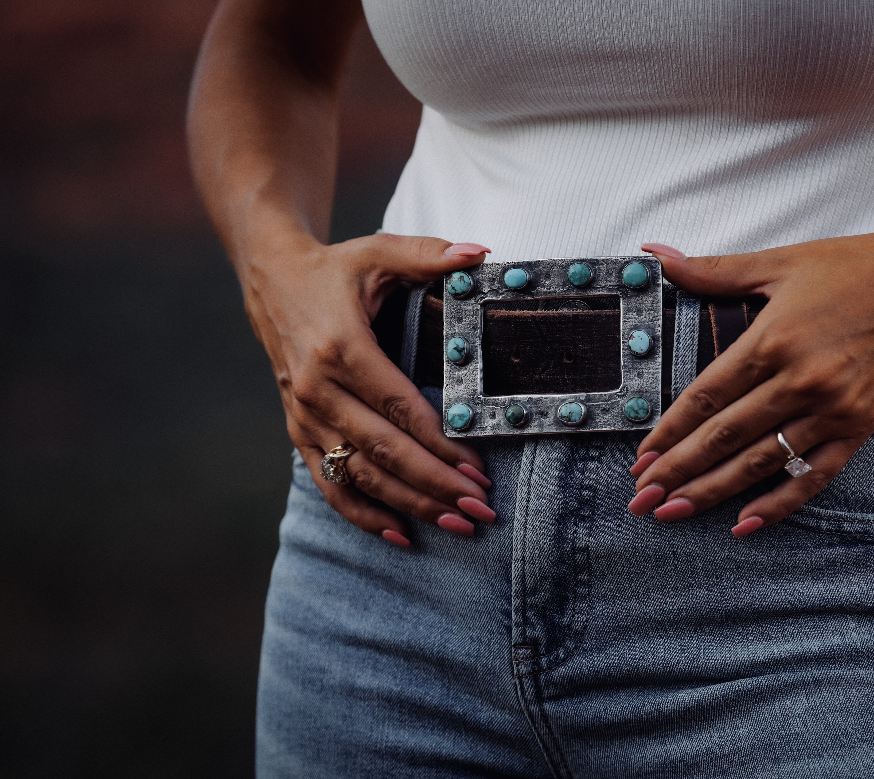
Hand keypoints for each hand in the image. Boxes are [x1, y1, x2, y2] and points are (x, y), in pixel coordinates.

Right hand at [241, 232, 497, 546]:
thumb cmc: (334, 269)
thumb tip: (480, 254)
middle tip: (481, 510)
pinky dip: (363, 513)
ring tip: (457, 525)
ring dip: (410, 505)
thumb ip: (430, 255)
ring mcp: (305, 417)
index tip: (478, 469)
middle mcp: (318, 390)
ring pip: (360, 475)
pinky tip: (401, 533)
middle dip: (435, 485)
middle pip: (384, 452)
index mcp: (341, 348)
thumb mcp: (378, 251)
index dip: (439, 444)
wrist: (269, 281)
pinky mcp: (298, 432)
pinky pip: (330, 484)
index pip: (398, 407)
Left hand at [631, 234, 873, 536]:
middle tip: (641, 498)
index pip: (707, 398)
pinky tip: (745, 523)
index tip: (641, 458)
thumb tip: (655, 255)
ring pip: (761, 462)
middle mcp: (800, 381)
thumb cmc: (854, 267)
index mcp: (773, 340)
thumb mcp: (778, 263)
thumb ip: (712, 272)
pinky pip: (813, 475)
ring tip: (675, 511)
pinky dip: (779, 503)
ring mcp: (832, 410)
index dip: (669, 432)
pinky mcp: (859, 427)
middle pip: (725, 437)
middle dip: (679, 471)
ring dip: (714, 491)